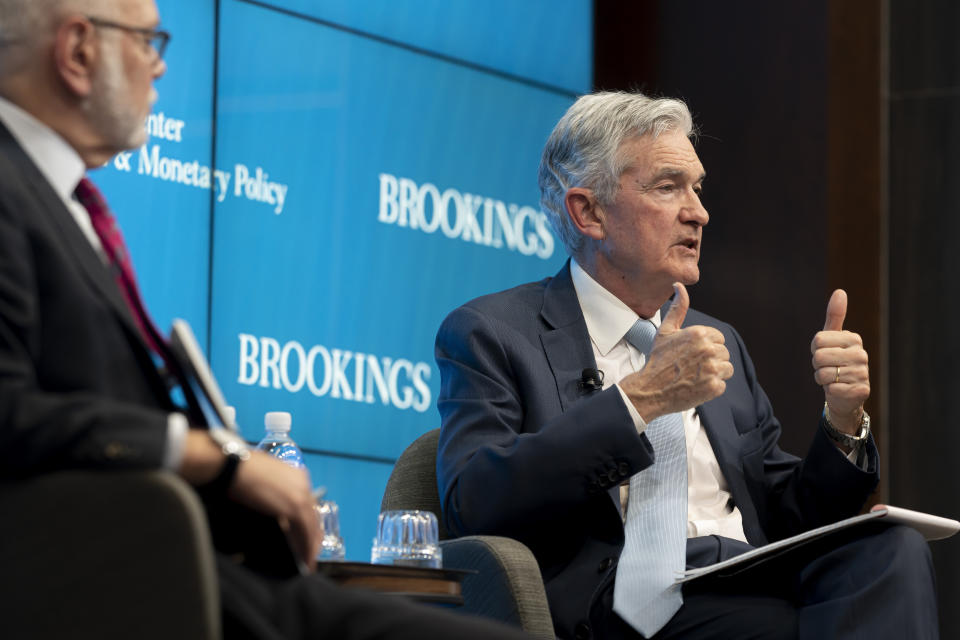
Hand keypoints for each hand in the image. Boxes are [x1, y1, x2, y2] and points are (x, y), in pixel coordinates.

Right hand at [228, 451, 321, 569]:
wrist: (233, 466)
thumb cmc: (239, 470)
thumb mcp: (264, 481)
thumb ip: (275, 495)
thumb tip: (275, 512)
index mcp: (298, 476)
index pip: (308, 505)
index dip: (307, 523)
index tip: (304, 537)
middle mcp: (304, 484)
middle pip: (313, 516)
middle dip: (312, 538)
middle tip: (309, 556)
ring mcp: (302, 495)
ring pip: (312, 526)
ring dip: (311, 547)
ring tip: (307, 563)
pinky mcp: (295, 507)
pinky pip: (306, 532)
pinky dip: (306, 548)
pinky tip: (304, 560)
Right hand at [620, 283, 733, 419]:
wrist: (651, 388)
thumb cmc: (658, 359)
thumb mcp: (666, 331)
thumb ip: (678, 308)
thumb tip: (679, 285)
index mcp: (699, 333)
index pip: (718, 338)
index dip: (706, 346)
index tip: (691, 354)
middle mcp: (708, 349)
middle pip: (724, 353)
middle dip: (711, 359)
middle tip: (692, 366)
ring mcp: (712, 369)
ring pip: (727, 368)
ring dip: (714, 373)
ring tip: (695, 376)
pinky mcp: (714, 386)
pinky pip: (722, 384)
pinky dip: (711, 387)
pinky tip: (696, 386)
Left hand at [810, 289, 869, 432]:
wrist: (845, 393)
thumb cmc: (835, 361)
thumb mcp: (831, 338)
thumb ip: (834, 316)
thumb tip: (840, 291)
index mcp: (853, 338)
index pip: (817, 340)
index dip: (815, 350)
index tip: (825, 353)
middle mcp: (861, 354)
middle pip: (819, 357)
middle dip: (817, 365)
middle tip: (828, 368)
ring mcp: (863, 372)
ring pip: (823, 374)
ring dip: (822, 379)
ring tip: (833, 378)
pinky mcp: (861, 390)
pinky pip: (831, 388)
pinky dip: (830, 391)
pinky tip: (839, 389)